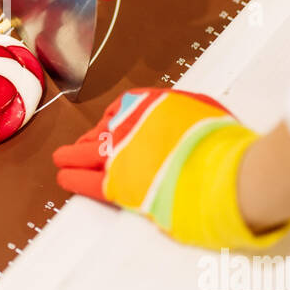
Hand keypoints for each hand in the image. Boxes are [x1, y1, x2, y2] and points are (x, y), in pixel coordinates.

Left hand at [53, 87, 289, 248]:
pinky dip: (74, 179)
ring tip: (62, 160)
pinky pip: (89, 181)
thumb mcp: (202, 109)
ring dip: (72, 157)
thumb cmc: (222, 142)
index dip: (110, 122)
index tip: (105, 128)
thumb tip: (177, 119)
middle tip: (80, 146)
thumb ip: (181, 111)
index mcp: (149, 104)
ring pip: (87, 154)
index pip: (119, 111)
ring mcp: (121, 155)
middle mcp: (129, 125)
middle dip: (89, 140)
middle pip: (101, 132)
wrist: (227, 172)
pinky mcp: (120, 185)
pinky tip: (64, 179)